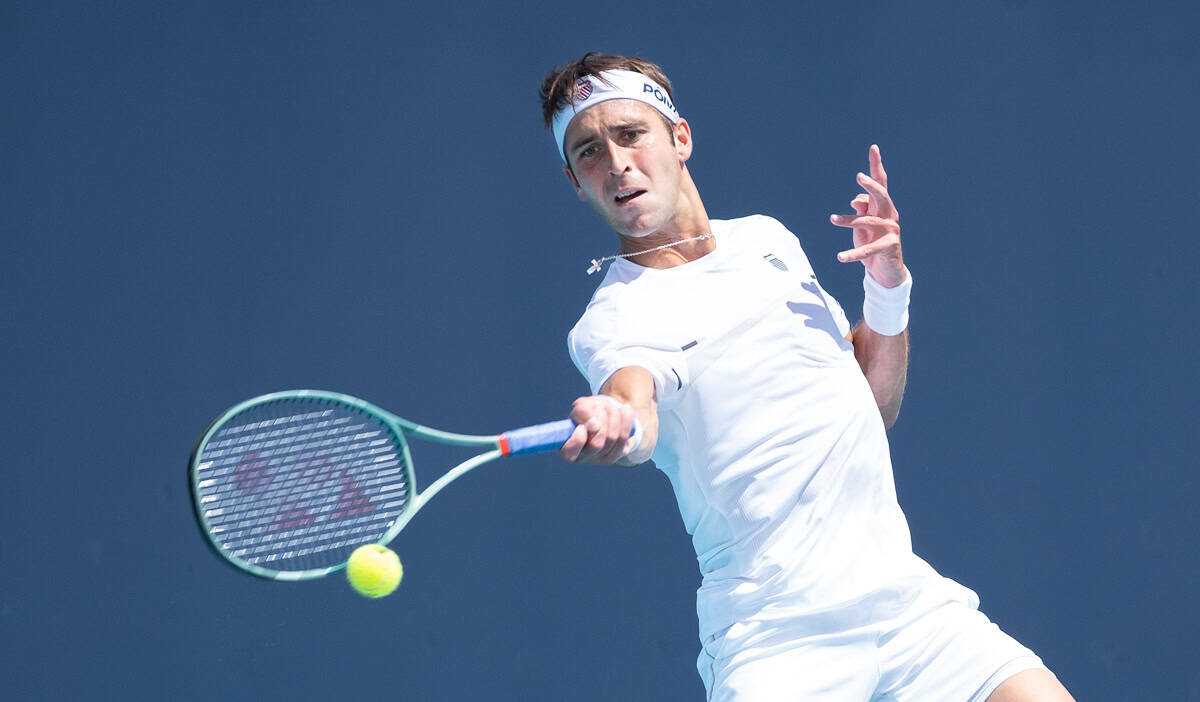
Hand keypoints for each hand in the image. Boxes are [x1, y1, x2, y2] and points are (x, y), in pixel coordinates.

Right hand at [558, 395, 634, 463]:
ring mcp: (601, 458)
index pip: (569, 452)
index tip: (582, 426)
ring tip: (610, 406)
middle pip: (596, 444)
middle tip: (600, 407)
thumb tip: (591, 419)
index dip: (577, 440)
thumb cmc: (589, 410)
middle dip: (600, 421)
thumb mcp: (582, 406)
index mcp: (567, 447)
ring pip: (612, 438)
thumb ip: (582, 411)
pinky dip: (625, 419)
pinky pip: (624, 436)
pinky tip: (625, 409)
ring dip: (612, 416)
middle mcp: (583, 457)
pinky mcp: (617, 454)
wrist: (608, 413)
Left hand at [829, 144, 906, 287]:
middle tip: (858, 176)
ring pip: (868, 221)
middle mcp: (889, 215)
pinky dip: (853, 253)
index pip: (880, 183)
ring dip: (849, 220)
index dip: (876, 165)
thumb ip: (860, 209)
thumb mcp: (862, 225)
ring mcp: (891, 231)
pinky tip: (840, 256)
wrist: (884, 269)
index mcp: (882, 207)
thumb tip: (856, 199)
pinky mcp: (888, 247)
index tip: (873, 147)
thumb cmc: (871, 242)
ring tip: (832, 219)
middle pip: (881, 196)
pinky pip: (868, 249)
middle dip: (871, 185)